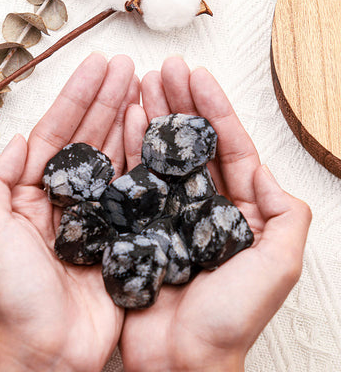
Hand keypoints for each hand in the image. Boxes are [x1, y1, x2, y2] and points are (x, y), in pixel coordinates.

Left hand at [0, 53, 137, 371]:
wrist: (50, 348)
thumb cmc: (15, 295)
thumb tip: (20, 141)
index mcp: (36, 190)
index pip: (60, 131)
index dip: (78, 96)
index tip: (99, 65)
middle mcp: (71, 195)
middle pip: (91, 136)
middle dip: (108, 98)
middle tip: (129, 66)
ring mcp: (101, 211)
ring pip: (116, 155)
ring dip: (129, 119)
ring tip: (145, 87)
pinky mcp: (125, 230)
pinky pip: (136, 187)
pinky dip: (145, 158)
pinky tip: (154, 131)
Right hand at [120, 57, 311, 371]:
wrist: (180, 358)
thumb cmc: (229, 318)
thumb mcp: (278, 264)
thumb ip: (288, 215)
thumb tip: (271, 173)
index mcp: (239, 209)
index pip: (229, 147)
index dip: (214, 110)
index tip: (198, 77)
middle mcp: (204, 205)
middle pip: (194, 144)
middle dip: (181, 104)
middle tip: (165, 71)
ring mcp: (171, 212)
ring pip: (164, 154)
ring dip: (156, 118)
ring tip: (143, 85)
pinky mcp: (143, 223)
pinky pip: (137, 178)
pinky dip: (133, 149)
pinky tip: (128, 122)